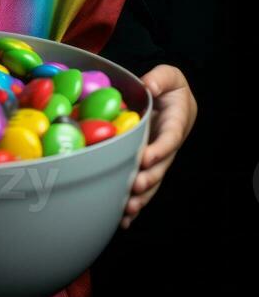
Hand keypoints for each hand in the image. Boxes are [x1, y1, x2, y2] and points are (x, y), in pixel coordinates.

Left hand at [120, 64, 197, 228]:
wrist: (171, 101)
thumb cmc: (169, 88)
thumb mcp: (169, 76)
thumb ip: (160, 79)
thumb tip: (148, 86)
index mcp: (174, 124)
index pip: (169, 139)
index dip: (159, 150)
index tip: (146, 158)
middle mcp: (166, 146)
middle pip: (160, 167)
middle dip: (148, 179)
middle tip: (134, 187)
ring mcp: (157, 159)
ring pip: (151, 182)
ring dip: (140, 198)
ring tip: (127, 210)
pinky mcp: (145, 166)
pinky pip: (141, 187)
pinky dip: (133, 204)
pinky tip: (122, 220)